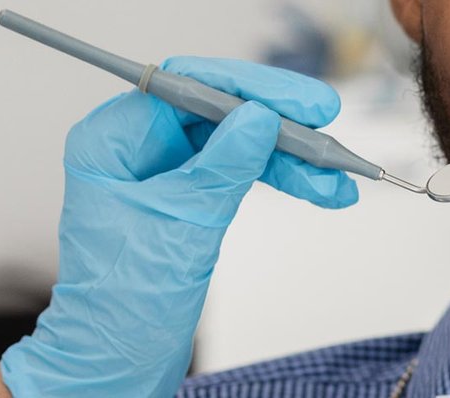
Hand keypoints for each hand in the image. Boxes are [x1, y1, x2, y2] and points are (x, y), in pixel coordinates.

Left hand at [0, 57, 357, 396]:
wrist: (115, 362)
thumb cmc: (122, 305)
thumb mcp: (181, 225)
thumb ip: (222, 166)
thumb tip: (259, 116)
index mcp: (113, 140)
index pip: (187, 86)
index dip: (248, 88)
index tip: (300, 103)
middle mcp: (137, 147)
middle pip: (220, 110)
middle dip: (279, 123)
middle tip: (327, 126)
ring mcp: (164, 171)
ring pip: (240, 142)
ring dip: (291, 157)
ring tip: (337, 177)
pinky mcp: (189, 196)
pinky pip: (243, 172)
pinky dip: (281, 179)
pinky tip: (320, 188)